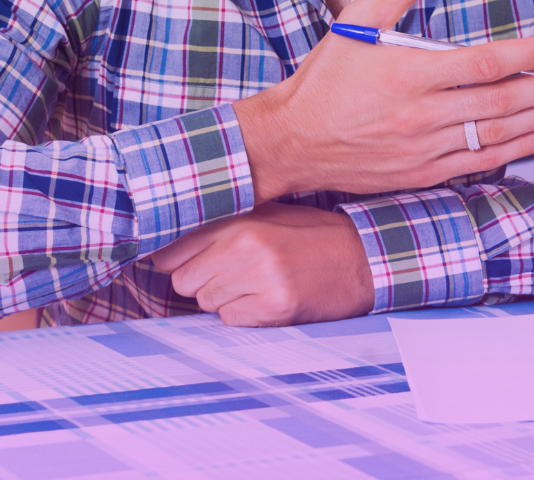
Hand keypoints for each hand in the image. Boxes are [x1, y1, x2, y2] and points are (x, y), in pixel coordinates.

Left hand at [150, 202, 371, 326]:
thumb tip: (170, 242)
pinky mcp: (275, 306)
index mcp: (240, 219)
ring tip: (256, 284)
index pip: (172, 250)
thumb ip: (222, 224)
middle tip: (232, 275)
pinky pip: (230, 319)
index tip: (192, 263)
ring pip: (206, 302)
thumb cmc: (312, 236)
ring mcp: (260, 276)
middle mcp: (245, 245)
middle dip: (202, 282)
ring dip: (224, 299)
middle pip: (183, 281)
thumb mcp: (268, 214)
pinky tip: (267, 299)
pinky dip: (244, 315)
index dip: (179, 260)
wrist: (363, 258)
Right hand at [233, 0, 533, 199]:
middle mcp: (421, 115)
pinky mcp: (423, 173)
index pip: (486, 64)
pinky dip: (519, 150)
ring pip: (500, 135)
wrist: (289, 142)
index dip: (532, 56)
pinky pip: (482, 162)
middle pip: (504, 102)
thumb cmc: (324, 79)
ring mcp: (424, 149)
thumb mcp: (355, 21)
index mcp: (408, 74)